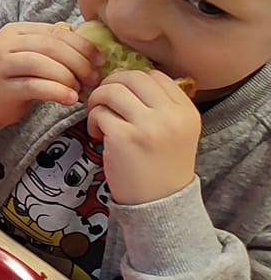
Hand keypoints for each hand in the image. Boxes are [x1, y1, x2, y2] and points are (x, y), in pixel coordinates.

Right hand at [0, 22, 101, 126]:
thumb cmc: (15, 75)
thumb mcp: (32, 55)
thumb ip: (55, 49)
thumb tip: (95, 51)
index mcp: (16, 30)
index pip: (55, 32)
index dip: (82, 45)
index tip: (101, 61)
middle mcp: (5, 43)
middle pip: (49, 46)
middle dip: (78, 62)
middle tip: (93, 79)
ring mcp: (0, 65)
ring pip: (39, 64)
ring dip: (67, 77)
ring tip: (80, 90)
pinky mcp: (1, 87)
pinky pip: (32, 86)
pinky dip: (56, 92)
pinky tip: (69, 99)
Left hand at [90, 70, 200, 205]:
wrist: (160, 204)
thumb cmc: (161, 166)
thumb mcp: (176, 132)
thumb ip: (160, 105)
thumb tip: (125, 78)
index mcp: (187, 112)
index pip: (155, 75)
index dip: (132, 80)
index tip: (123, 96)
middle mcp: (171, 116)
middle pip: (131, 76)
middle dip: (111, 85)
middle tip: (104, 103)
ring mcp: (149, 126)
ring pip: (112, 90)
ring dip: (97, 101)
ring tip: (99, 119)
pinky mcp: (125, 137)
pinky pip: (99, 112)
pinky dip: (92, 121)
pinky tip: (98, 136)